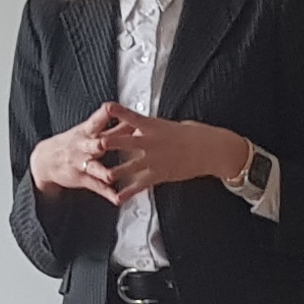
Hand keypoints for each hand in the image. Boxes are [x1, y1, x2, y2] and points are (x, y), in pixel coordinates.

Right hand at [30, 105, 124, 201]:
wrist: (45, 159)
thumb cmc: (74, 142)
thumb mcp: (88, 130)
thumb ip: (111, 125)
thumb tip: (133, 116)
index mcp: (88, 130)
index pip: (98, 119)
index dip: (108, 114)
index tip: (120, 111)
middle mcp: (84, 146)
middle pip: (96, 143)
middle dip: (105, 143)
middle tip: (118, 145)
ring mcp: (82, 163)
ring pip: (94, 167)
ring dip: (104, 171)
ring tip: (113, 176)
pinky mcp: (81, 178)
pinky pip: (95, 186)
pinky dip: (107, 193)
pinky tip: (117, 198)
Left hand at [94, 111, 248, 201]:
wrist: (209, 149)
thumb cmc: (191, 134)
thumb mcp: (168, 125)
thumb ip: (149, 127)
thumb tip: (136, 126)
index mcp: (152, 126)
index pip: (131, 117)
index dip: (117, 112)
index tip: (105, 107)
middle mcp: (150, 142)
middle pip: (124, 142)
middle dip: (108, 144)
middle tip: (93, 144)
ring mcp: (154, 159)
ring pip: (129, 167)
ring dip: (113, 172)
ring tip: (100, 176)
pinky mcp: (160, 174)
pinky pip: (141, 184)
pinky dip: (128, 191)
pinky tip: (118, 196)